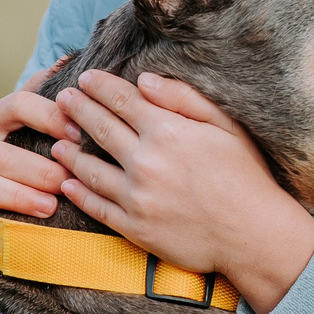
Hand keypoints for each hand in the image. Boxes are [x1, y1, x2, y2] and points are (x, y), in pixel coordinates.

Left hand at [51, 70, 313, 313]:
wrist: (255, 235)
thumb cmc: (247, 176)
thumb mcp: (226, 126)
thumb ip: (184, 99)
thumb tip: (145, 80)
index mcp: (167, 132)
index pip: (122, 100)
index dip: (100, 86)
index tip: (86, 77)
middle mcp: (146, 162)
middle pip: (100, 129)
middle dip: (77, 110)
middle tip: (61, 99)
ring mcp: (137, 198)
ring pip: (89, 169)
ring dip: (69, 152)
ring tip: (58, 141)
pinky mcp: (135, 228)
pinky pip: (97, 207)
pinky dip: (78, 193)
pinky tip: (68, 183)